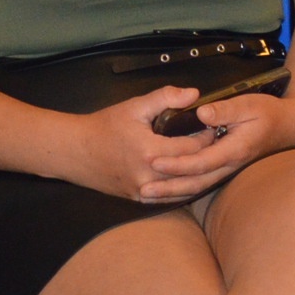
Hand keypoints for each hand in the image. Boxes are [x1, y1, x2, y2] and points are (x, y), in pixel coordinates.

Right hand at [50, 86, 227, 200]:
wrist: (75, 152)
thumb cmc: (104, 127)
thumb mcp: (135, 106)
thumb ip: (166, 98)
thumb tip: (194, 94)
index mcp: (150, 153)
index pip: (192, 149)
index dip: (207, 138)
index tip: (215, 127)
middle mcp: (149, 177)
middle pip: (191, 172)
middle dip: (207, 157)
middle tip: (218, 143)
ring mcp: (144, 192)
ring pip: (182, 190)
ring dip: (199, 176)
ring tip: (209, 159)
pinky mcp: (138, 199)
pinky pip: (168, 198)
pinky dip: (183, 188)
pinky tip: (192, 177)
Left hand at [130, 91, 294, 202]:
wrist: (290, 127)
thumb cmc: (269, 113)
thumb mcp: (249, 104)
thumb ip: (225, 110)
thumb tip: (202, 114)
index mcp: (234, 149)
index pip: (200, 161)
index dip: (176, 163)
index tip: (153, 160)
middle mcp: (230, 165)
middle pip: (195, 182)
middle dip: (168, 187)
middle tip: (142, 188)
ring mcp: (228, 170)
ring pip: (197, 187)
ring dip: (172, 192)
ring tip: (147, 194)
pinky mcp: (225, 170)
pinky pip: (201, 183)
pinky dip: (182, 189)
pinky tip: (165, 191)